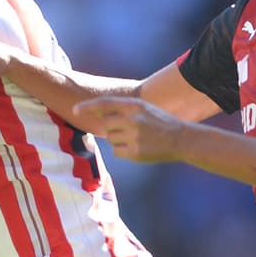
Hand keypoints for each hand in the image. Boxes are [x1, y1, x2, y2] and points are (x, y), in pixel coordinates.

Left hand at [72, 97, 186, 162]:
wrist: (180, 139)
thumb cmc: (159, 123)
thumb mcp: (143, 109)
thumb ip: (122, 110)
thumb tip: (97, 114)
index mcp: (134, 106)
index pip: (104, 104)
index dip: (88, 106)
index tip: (75, 110)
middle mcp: (132, 120)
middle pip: (106, 124)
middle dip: (112, 128)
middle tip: (129, 129)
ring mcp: (133, 137)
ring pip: (111, 139)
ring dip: (118, 140)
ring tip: (137, 138)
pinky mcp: (134, 153)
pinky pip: (117, 152)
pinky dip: (123, 151)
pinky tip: (137, 148)